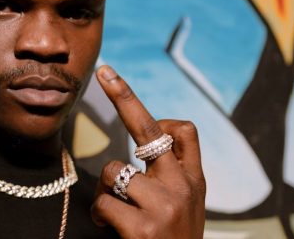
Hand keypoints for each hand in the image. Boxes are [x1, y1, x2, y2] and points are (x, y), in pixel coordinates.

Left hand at [91, 65, 205, 238]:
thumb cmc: (174, 238)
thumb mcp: (186, 204)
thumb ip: (172, 171)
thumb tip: (148, 134)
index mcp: (194, 179)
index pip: (183, 129)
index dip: (154, 107)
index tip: (119, 82)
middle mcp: (184, 186)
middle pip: (148, 129)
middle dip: (125, 97)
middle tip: (105, 72)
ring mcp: (165, 206)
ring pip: (114, 170)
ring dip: (104, 186)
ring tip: (114, 208)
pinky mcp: (144, 229)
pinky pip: (103, 201)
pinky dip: (99, 212)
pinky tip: (110, 227)